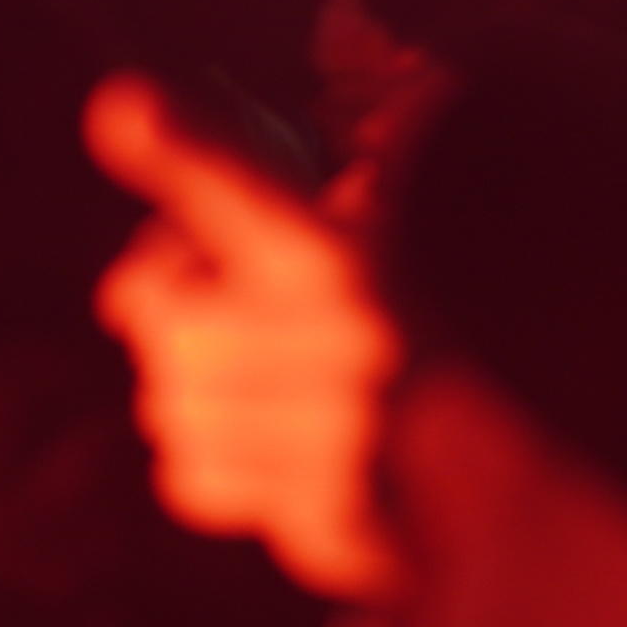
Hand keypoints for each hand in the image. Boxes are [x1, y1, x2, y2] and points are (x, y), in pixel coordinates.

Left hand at [88, 74, 401, 598]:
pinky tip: (260, 440)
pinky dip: (202, 459)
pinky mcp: (336, 522)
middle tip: (208, 303)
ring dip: (186, 391)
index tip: (125, 104)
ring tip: (251, 378)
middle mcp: (359, 340)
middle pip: (168, 321)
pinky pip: (192, 478)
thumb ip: (229, 197)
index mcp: (352, 253)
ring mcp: (351, 441)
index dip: (184, 149)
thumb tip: (122, 218)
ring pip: (171, 405)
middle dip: (166, 309)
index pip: (247, 194)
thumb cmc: (391, 308)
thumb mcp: (335, 225)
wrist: (504, 442)